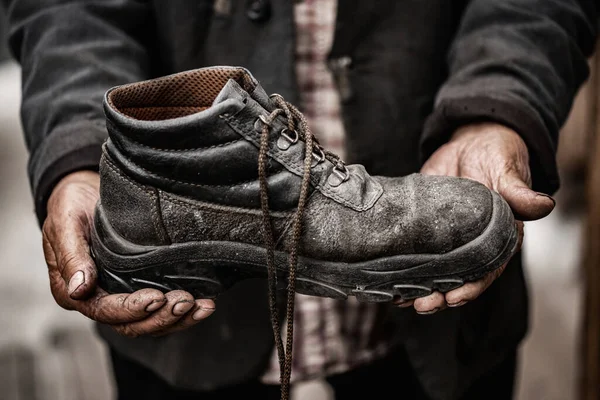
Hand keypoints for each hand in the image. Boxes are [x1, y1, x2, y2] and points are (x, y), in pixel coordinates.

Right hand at [42, 170, 214, 336]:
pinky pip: (160, 311)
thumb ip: (71, 255)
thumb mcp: (66, 224)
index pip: (104, 311)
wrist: (84, 193)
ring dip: (177, 319)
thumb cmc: (72, 206)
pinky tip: (203, 306)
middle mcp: (97, 300)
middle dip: (160, 317)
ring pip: (149, 323)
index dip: (131, 309)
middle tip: (184, 301)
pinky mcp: (139, 288)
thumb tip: (78, 290)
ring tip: (201, 307)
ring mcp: (119, 296)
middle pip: (131, 325)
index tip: (156, 298)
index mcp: (72, 290)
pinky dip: (183, 313)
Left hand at [395, 123, 554, 313]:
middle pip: (455, 279)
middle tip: (420, 305)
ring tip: (398, 299)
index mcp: (496, 239)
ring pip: (432, 271)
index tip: (453, 298)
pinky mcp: (424, 227)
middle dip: (438, 296)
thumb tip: (544, 205)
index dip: (470, 288)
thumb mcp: (508, 173)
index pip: (485, 271)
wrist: (472, 142)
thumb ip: (519, 192)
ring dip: (417, 287)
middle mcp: (470, 245)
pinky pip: (412, 251)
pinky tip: (385, 279)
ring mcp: (445, 239)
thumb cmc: (497, 158)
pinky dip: (400, 265)